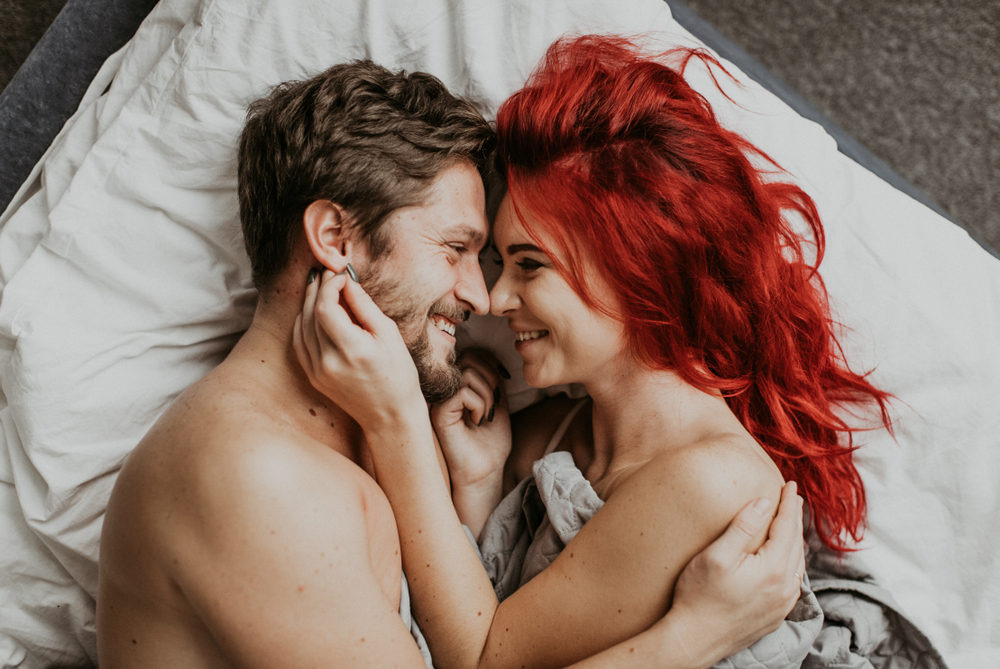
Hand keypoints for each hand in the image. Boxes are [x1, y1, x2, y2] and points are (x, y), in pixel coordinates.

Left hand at [294, 269, 424, 428]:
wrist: (390, 414)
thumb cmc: (398, 373)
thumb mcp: (389, 334)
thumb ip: (364, 306)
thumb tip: (346, 280)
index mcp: (353, 351)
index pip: (326, 309)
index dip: (329, 286)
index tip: (340, 275)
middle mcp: (329, 363)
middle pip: (311, 315)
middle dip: (318, 288)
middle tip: (326, 272)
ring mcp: (317, 372)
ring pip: (301, 326)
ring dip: (308, 302)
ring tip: (319, 285)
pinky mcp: (313, 377)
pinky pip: (299, 342)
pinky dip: (303, 322)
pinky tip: (312, 309)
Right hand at [430, 350, 511, 488]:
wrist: (485, 471)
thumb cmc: (490, 442)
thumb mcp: (497, 402)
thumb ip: (493, 379)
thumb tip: (493, 358)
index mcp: (457, 384)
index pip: (473, 354)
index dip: (492, 365)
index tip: (500, 389)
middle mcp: (445, 389)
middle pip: (469, 358)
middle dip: (492, 377)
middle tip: (495, 402)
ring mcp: (439, 400)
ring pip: (467, 374)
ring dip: (488, 394)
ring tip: (486, 414)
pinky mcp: (439, 414)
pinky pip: (463, 392)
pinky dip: (479, 404)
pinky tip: (478, 421)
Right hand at [657, 481, 804, 667]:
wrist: (694, 639)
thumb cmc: (699, 596)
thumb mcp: (716, 555)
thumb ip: (743, 526)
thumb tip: (764, 502)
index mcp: (773, 569)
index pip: (787, 527)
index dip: (789, 504)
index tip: (790, 485)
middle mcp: (785, 588)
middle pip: (796, 543)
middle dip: (794, 518)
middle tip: (792, 498)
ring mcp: (782, 604)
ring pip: (798, 564)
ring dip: (794, 540)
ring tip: (790, 523)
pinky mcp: (775, 616)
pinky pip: (793, 582)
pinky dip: (792, 562)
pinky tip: (784, 558)